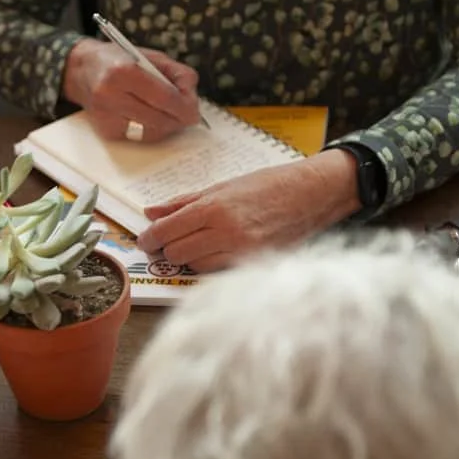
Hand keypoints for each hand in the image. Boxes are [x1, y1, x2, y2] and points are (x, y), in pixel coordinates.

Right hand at [63, 38, 199, 141]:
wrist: (83, 71)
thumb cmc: (119, 61)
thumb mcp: (150, 56)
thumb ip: (176, 73)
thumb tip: (191, 97)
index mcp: (123, 71)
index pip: (164, 97)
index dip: (185, 107)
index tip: (195, 112)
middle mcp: (110, 95)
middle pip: (159, 118)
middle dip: (179, 119)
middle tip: (188, 115)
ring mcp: (106, 116)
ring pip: (150, 132)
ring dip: (166, 126)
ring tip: (169, 115)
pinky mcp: (106, 130)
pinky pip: (138, 137)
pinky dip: (150, 129)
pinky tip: (148, 117)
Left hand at [135, 151, 362, 271]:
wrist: (312, 194)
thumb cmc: (267, 185)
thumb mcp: (221, 187)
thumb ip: (182, 202)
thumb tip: (150, 212)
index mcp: (213, 208)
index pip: (166, 232)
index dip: (150, 238)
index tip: (145, 240)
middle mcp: (225, 232)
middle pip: (175, 253)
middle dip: (167, 249)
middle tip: (168, 242)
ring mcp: (240, 251)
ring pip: (194, 266)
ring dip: (189, 258)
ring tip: (197, 243)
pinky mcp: (254, 264)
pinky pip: (218, 272)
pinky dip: (210, 265)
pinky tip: (216, 251)